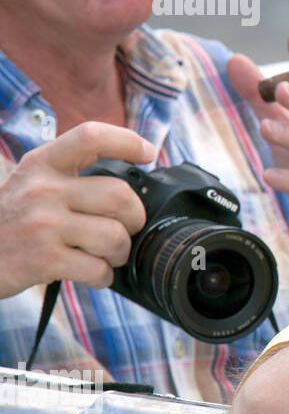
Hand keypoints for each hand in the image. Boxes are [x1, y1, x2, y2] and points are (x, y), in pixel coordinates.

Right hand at [0, 122, 153, 298]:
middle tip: (126, 228)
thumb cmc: (11, 222)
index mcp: (42, 164)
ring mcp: (43, 224)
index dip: (127, 141)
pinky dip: (104, 276)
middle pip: (120, 195)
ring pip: (115, 235)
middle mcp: (42, 189)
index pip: (90, 137)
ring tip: (107, 255)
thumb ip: (70, 175)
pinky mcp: (44, 259)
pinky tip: (94, 274)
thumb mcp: (31, 183)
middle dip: (135, 218)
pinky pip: (98, 268)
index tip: (149, 153)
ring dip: (120, 252)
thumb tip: (132, 178)